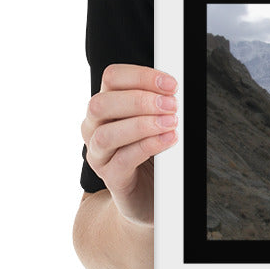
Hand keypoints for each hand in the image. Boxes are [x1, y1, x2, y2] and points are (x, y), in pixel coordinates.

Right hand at [81, 64, 178, 226]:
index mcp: (106, 105)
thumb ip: (159, 103)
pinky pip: (123, 159)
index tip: (170, 83)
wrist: (149, 192)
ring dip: (142, 124)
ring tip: (171, 122)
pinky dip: (148, 146)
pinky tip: (168, 140)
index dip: (141, 76)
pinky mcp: (110, 177)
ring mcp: (98, 154)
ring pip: (106, 134)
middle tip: (171, 104)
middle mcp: (94, 127)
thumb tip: (175, 89)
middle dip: (140, 100)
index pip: (112, 78)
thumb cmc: (151, 152)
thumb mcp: (154, 120)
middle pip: (102, 103)